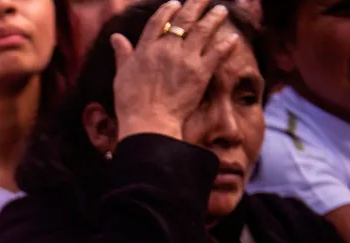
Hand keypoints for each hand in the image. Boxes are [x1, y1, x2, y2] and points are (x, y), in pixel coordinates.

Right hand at [111, 0, 239, 140]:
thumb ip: (122, 54)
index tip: (176, 3)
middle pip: (184, 20)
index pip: (159, 21)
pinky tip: (233, 38)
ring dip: (214, 18)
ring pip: (203, 31)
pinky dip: (226, 44)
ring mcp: (185, 59)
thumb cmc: (130, 104)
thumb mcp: (121, 76)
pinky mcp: (200, 73)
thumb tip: (116, 37)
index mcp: (146, 49)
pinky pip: (217, 53)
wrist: (148, 122)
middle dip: (196, 5)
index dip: (169, 9)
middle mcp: (167, 49)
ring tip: (221, 11)